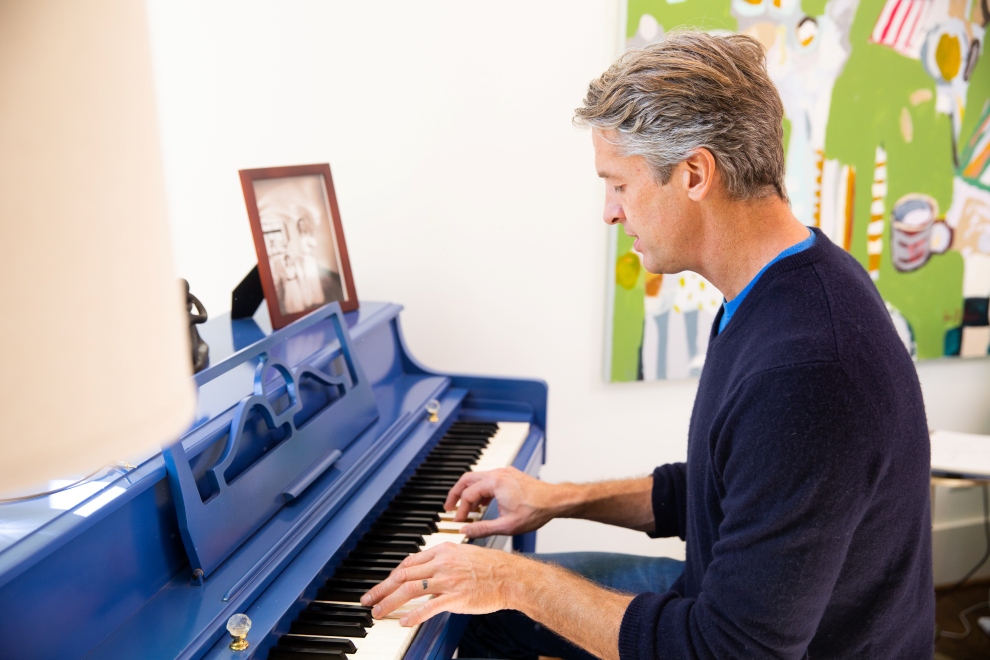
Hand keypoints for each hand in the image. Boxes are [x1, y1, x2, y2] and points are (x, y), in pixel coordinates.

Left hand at [359, 542, 525, 625]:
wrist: (511, 576)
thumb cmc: (491, 567)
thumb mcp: (463, 554)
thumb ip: (442, 561)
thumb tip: (425, 571)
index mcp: (442, 551)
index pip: (408, 562)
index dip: (391, 575)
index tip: (382, 585)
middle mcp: (442, 563)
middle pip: (403, 575)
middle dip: (381, 588)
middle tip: (367, 599)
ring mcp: (448, 580)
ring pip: (410, 589)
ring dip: (390, 601)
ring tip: (378, 612)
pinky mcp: (456, 597)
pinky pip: (429, 606)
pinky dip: (414, 615)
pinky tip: (404, 622)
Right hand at [443, 467, 562, 537]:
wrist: (556, 501)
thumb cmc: (536, 511)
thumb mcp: (507, 526)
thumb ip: (482, 529)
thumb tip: (465, 532)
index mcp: (494, 483)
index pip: (468, 495)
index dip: (460, 510)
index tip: (458, 522)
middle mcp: (498, 473)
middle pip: (467, 479)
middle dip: (456, 494)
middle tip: (448, 507)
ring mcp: (504, 472)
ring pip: (477, 478)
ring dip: (469, 492)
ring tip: (465, 508)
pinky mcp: (509, 475)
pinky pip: (488, 479)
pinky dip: (481, 490)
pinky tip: (482, 504)